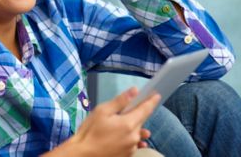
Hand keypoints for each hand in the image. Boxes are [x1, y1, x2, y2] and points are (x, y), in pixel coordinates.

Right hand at [44, 87, 159, 156]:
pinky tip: (125, 137)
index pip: (145, 110)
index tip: (156, 95)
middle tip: (126, 110)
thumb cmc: (90, 131)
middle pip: (141, 121)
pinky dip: (131, 138)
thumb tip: (134, 91)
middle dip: (137, 114)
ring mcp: (131, 148)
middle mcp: (134, 137)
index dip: (151, 101)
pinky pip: (133, 143)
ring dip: (134, 127)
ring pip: (137, 133)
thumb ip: (120, 101)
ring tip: (127, 124)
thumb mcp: (102, 111)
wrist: (83, 154)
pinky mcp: (127, 155)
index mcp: (129, 124)